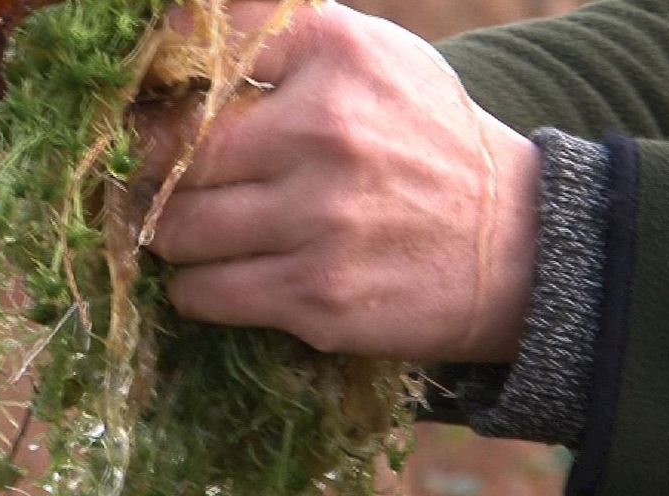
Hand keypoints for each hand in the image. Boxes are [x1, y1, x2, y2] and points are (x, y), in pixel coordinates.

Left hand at [138, 1, 540, 361]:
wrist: (518, 248)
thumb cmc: (431, 144)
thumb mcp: (382, 59)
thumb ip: (293, 35)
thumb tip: (186, 25)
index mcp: (339, 55)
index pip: (206, 41)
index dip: (163, 72)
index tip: (155, 98)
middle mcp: (327, 130)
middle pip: (173, 148)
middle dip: (151, 168)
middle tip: (155, 178)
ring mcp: (321, 219)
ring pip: (177, 228)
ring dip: (169, 233)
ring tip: (188, 230)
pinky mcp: (318, 296)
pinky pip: (204, 293)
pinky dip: (194, 288)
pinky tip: (215, 277)